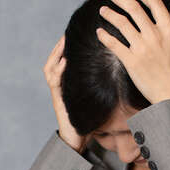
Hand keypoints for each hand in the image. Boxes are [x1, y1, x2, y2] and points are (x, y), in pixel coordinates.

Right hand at [43, 34, 92, 152]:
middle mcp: (60, 85)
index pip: (65, 59)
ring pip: (51, 68)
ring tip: (64, 41)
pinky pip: (55, 82)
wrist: (78, 138)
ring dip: (56, 54)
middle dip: (60, 45)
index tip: (77, 31)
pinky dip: (58, 70)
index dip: (67, 45)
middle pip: (55, 59)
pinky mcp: (58, 100)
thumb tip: (119, 69)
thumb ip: (101, 84)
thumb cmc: (90, 119)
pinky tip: (64, 61)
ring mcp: (58, 92)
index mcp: (68, 82)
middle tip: (67, 31)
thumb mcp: (97, 97)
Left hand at [95, 0, 169, 103]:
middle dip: (121, 0)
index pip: (154, 5)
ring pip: (122, 23)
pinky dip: (105, 36)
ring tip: (103, 10)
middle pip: (134, 10)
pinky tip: (100, 31)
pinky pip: (114, 44)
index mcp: (169, 30)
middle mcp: (154, 36)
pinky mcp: (131, 61)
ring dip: (110, 14)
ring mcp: (142, 48)